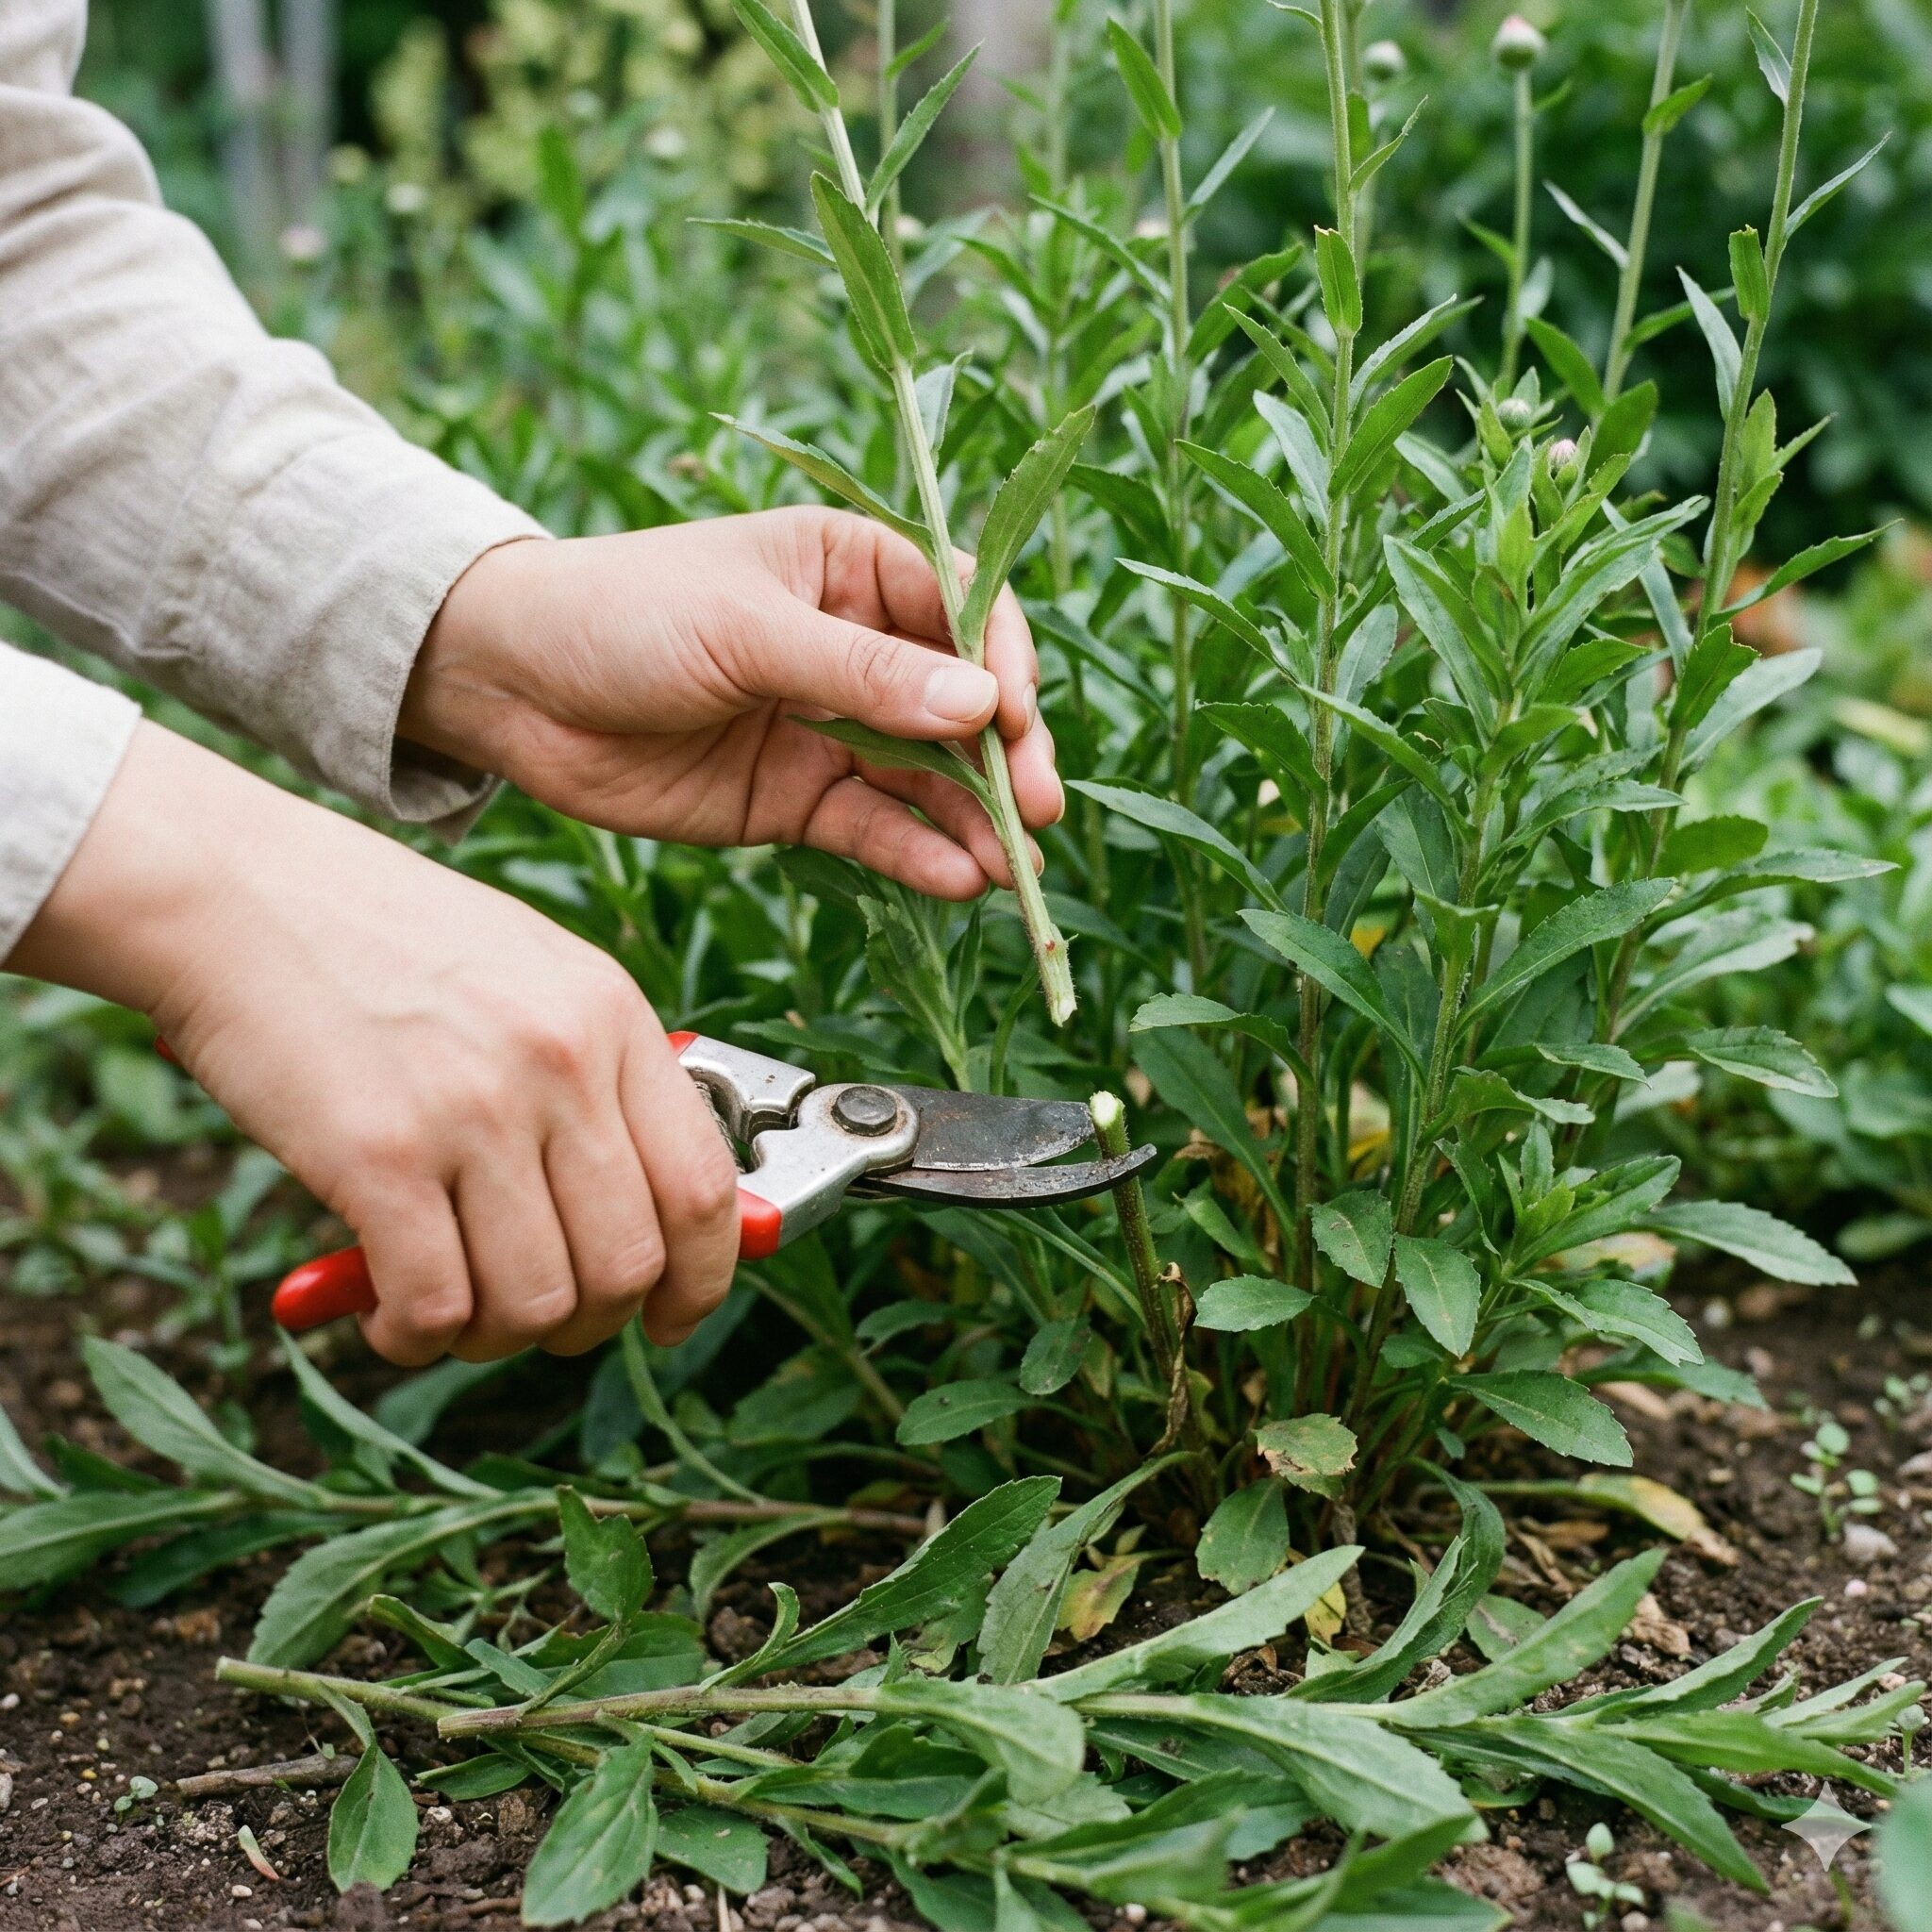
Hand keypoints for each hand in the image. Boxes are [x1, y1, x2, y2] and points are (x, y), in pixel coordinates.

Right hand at [11, 724, 740, 1365]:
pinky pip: (437, 1306)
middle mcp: (564, 1063)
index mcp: (613, 1017)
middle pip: (630, 1264)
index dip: (700, 1280)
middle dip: (590, 1323)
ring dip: (494, 1337)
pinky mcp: (382, 1155)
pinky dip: (416, 1336)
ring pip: (538, 1303)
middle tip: (536, 1320)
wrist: (235, 893)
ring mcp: (477, 1109)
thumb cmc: (377, 939)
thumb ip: (595, 1077)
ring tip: (449, 1312)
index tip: (673, 1316)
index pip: (706, 1188)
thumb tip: (643, 1205)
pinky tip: (389, 1314)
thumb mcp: (530, 973)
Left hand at [398, 507, 1063, 897]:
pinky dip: (917, 854)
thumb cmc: (620, 612)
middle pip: (961, 705)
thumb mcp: (744, 627)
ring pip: (927, 777)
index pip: (964, 608)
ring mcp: (831, 728)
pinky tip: (954, 880)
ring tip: (1008, 866)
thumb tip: (980, 706)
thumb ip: (860, 674)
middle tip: (1031, 809)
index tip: (1015, 719)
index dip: (1001, 664)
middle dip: (1003, 758)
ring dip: (973, 820)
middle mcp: (857, 648)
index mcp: (852, 567)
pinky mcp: (798, 798)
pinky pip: (875, 829)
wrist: (510, 687)